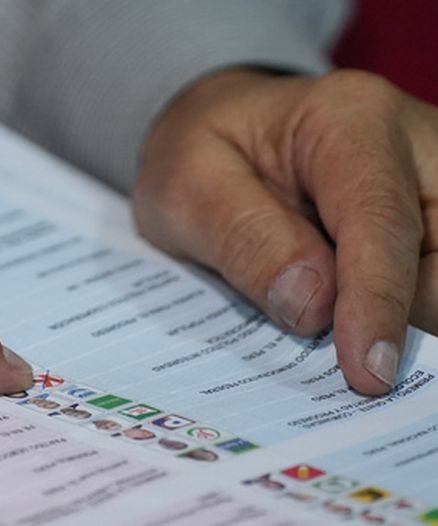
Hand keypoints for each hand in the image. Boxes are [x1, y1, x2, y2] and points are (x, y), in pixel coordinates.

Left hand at [134, 68, 437, 394]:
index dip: (378, 301)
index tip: (368, 372)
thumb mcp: (188, 187)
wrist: (218, 132)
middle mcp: (410, 144)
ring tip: (354, 356)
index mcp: (348, 120)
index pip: (381, 219)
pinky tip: (363, 338)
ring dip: (409, 318)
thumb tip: (315, 307)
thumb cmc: (199, 152)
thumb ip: (247, 239)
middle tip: (356, 371)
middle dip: (407, 314)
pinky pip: (431, 275)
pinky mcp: (426, 216)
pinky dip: (403, 313)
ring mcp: (427, 181)